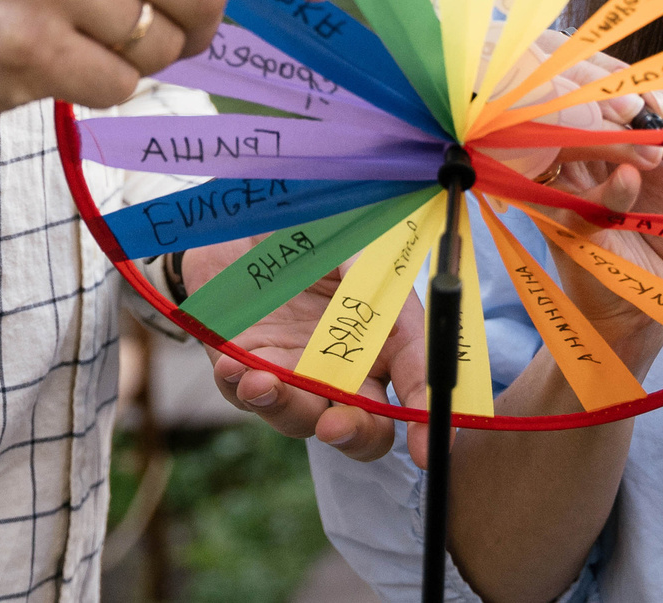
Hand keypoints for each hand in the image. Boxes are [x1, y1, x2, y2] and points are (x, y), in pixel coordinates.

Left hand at [191, 238, 429, 462]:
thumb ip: (376, 286)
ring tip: (263, 382)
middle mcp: (342, 370)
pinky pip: (242, 392)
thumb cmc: (311, 229)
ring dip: (284, 407)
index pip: (413, 396)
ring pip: (299, 418)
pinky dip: (239, 384)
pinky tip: (234, 364)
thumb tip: (400, 329)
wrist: (245, 212)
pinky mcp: (243, 366)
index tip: (428, 449)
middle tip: (335, 426)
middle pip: (362, 430)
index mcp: (383, 344)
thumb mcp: (355, 249)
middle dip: (353, 434)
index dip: (427, 427)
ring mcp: (293, 373)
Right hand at [524, 88, 662, 366]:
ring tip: (651, 152)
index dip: (604, 69)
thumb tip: (659, 101)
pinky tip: (631, 182)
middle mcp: (562, 143)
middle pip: (558, 97)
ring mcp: (553, 184)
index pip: (579, 71)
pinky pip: (574, 202)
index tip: (643, 85)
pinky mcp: (559, 227)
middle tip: (646, 110)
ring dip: (607, 138)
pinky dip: (609, 190)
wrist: (660, 288)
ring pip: (558, 142)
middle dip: (602, 94)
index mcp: (592, 117)